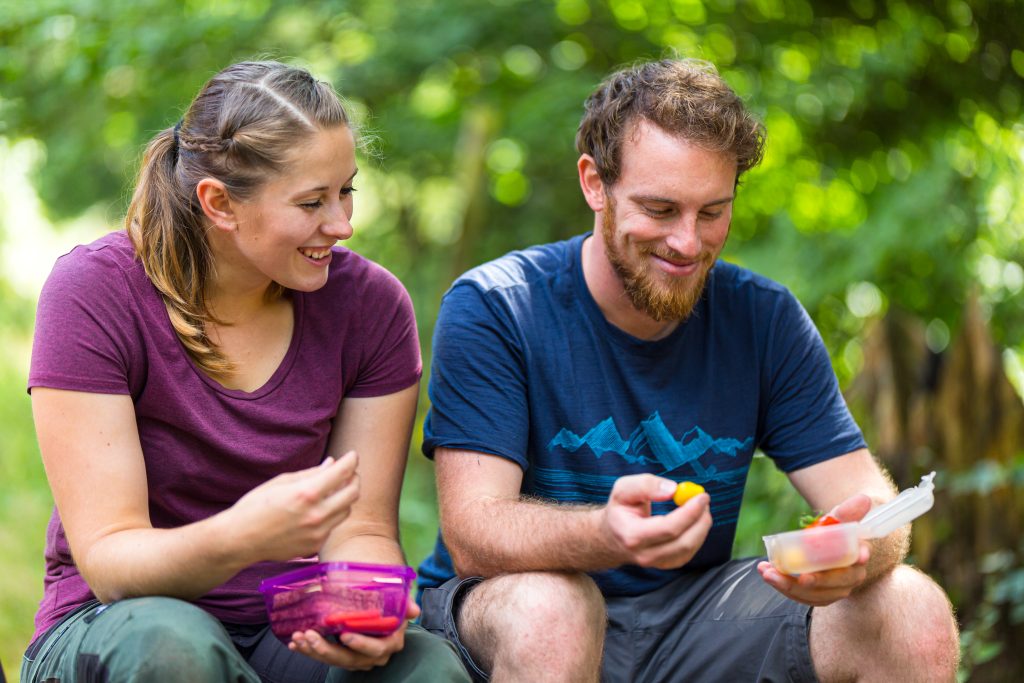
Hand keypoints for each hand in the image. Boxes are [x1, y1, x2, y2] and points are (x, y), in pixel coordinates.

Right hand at [230, 451, 359, 561]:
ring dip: (343, 498)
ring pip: (346, 510)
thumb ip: (311, 473)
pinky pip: (332, 526)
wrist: (239, 540)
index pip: (342, 472)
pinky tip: (317, 510)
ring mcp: (317, 533)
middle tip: (347, 472)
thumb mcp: (281, 482)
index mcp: (306, 493)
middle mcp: (316, 515)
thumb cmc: (255, 506)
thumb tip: (332, 463)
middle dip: (353, 479)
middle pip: (353, 493)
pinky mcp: (314, 546)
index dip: (351, 460)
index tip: (352, 455)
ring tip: (331, 490)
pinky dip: (330, 515)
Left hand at [289, 600, 420, 669]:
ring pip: (333, 660)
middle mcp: (373, 655)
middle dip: (327, 649)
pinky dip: (309, 650)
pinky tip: (295, 644)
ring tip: (299, 638)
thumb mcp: (399, 603)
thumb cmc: (391, 606)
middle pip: (349, 658)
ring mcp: (356, 658)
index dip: (361, 644)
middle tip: (310, 636)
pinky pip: (324, 656)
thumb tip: (414, 610)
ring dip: (314, 650)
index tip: (345, 635)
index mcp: (389, 643)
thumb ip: (405, 605)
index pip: (376, 648)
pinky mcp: (341, 656)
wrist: (381, 610)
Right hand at [601, 474, 711, 568]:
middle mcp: (644, 554)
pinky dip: (696, 535)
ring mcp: (656, 563)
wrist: (611, 535)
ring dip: (701, 527)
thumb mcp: (623, 489)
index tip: (701, 496)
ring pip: (689, 548)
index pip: (669, 528)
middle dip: (700, 520)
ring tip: (699, 507)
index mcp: (632, 535)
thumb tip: (673, 489)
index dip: (690, 512)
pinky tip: (692, 521)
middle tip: (704, 500)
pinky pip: (688, 552)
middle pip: (683, 542)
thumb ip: (645, 485)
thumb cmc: (619, 510)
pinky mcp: (666, 564)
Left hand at [758, 493, 872, 605]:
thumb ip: (847, 512)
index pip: (859, 560)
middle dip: (819, 582)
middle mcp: (850, 578)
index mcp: (857, 556)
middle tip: (801, 578)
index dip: (858, 558)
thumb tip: (863, 499)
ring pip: (816, 595)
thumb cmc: (832, 532)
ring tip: (769, 574)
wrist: (822, 545)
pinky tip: (768, 573)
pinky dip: (783, 587)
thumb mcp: (837, 520)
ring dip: (791, 587)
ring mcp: (833, 590)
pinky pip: (801, 596)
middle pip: (837, 584)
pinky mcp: (817, 595)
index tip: (857, 557)